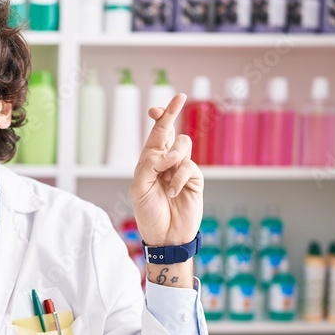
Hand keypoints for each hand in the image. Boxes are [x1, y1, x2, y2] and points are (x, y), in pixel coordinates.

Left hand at [129, 93, 203, 247]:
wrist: (166, 236)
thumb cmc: (148, 213)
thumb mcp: (139, 187)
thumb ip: (149, 165)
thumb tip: (170, 152)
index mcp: (149, 162)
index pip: (156, 134)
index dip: (160, 117)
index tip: (158, 106)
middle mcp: (166, 162)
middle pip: (171, 131)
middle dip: (171, 113)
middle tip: (179, 98)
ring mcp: (182, 169)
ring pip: (183, 144)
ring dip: (173, 157)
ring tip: (167, 177)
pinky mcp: (195, 179)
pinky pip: (189, 166)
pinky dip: (180, 177)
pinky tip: (174, 191)